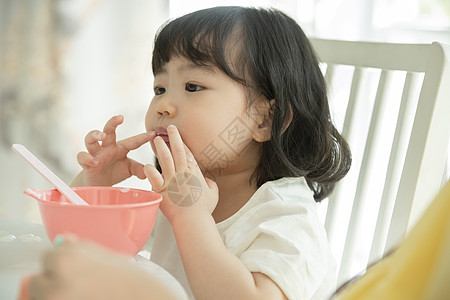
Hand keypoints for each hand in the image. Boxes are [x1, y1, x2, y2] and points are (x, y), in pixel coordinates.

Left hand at [27, 236, 180, 299]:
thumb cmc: (131, 280)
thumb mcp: (107, 255)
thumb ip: (80, 247)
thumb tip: (63, 240)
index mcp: (66, 259)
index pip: (46, 257)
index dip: (60, 262)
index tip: (72, 268)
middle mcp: (56, 282)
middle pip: (38, 281)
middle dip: (53, 281)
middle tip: (78, 284)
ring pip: (42, 297)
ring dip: (55, 294)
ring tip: (83, 293)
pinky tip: (85, 299)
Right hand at [75, 115, 153, 185]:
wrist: (99, 183)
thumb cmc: (115, 171)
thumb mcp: (129, 169)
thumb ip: (138, 169)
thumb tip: (148, 172)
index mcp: (120, 148)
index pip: (133, 141)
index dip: (143, 138)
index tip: (154, 134)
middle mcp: (107, 147)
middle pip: (108, 130)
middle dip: (113, 122)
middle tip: (120, 117)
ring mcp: (96, 153)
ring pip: (90, 139)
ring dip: (95, 135)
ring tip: (102, 135)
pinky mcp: (86, 162)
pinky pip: (82, 157)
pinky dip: (87, 158)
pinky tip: (95, 161)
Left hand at [144, 125, 217, 222]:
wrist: (193, 221)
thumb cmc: (203, 210)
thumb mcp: (213, 194)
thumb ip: (210, 184)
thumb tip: (207, 180)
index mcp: (194, 173)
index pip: (188, 154)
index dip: (183, 143)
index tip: (179, 135)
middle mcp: (183, 173)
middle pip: (178, 151)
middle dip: (173, 137)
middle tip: (169, 128)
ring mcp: (172, 181)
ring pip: (165, 159)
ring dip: (160, 148)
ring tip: (155, 139)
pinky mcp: (162, 190)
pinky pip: (153, 177)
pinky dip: (149, 171)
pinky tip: (146, 165)